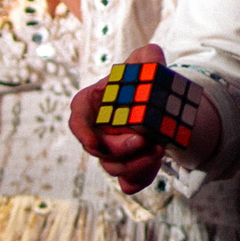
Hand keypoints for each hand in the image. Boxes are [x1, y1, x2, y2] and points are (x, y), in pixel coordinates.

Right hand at [70, 44, 169, 193]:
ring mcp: (111, 152)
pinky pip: (129, 182)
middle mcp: (98, 132)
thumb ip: (147, 57)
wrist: (161, 105)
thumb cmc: (142, 81)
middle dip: (121, 148)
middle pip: (99, 150)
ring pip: (114, 168)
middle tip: (146, 139)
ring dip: (136, 162)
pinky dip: (142, 177)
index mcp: (94, 105)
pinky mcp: (128, 167)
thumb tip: (152, 60)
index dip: (82, 133)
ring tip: (160, 148)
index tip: (93, 142)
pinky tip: (156, 162)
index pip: (78, 120)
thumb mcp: (146, 62)